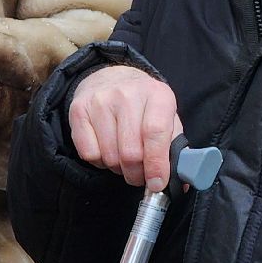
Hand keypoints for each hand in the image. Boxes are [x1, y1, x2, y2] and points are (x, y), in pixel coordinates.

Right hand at [69, 65, 182, 190]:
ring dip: (119, 169)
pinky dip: (100, 162)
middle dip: (137, 174)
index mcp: (157, 94)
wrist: (111, 79)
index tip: (157, 183)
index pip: (155, 133)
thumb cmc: (144, 106)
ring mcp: (100, 100)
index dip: (156, 164)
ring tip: (124, 159)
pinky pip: (89, 154)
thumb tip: (182, 181)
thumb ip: (175, 148)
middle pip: (131, 152)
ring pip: (110, 157)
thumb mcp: (167, 117)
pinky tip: (107, 150)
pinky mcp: (79, 110)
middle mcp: (128, 94)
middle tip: (140, 176)